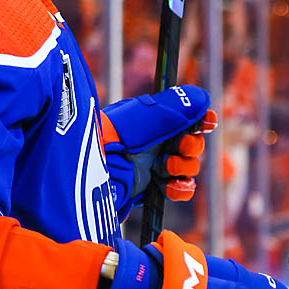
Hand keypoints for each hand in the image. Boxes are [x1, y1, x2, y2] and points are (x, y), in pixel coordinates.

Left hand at [102, 85, 216, 218]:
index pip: (183, 115)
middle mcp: (150, 141)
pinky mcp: (148, 191)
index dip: (199, 119)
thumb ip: (174, 108)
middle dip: (191, 145)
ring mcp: (149, 167)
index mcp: (147, 119)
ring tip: (166, 169)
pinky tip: (171, 187)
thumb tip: (203, 98)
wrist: (80, 179)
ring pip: (187, 166)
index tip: (208, 122)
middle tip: (181, 147)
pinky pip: (178, 189)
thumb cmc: (105, 142)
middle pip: (190, 142)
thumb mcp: (139, 120)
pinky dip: (181, 189)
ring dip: (184, 166)